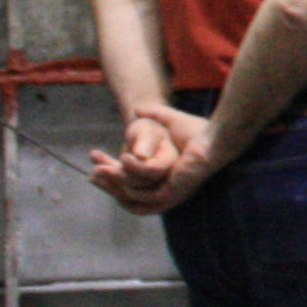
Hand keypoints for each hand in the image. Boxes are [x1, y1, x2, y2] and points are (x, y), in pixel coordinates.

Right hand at [89, 105, 214, 214]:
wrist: (214, 136)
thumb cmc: (198, 131)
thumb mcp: (169, 122)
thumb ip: (154, 116)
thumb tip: (139, 110)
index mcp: (161, 181)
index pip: (130, 185)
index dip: (112, 175)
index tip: (95, 163)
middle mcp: (164, 191)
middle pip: (126, 196)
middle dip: (107, 182)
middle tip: (92, 170)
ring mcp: (169, 195)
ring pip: (131, 196)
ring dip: (114, 182)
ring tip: (101, 167)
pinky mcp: (173, 192)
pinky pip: (143, 194)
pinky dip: (130, 179)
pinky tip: (123, 161)